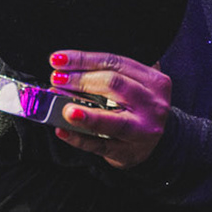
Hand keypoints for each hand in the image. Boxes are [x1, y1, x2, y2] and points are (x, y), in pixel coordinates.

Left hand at [48, 50, 170, 169]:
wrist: (154, 144)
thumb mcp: (132, 87)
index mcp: (152, 80)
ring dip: (86, 114)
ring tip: (66, 109)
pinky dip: (78, 138)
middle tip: (57, 79)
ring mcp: (142, 131)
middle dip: (81, 81)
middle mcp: (152, 104)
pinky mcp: (128, 152)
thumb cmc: (137, 109)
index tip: (58, 59)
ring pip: (113, 121)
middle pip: (114, 85)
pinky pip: (100, 145)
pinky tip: (62, 131)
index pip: (114, 62)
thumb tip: (64, 71)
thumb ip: (105, 77)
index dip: (83, 59)